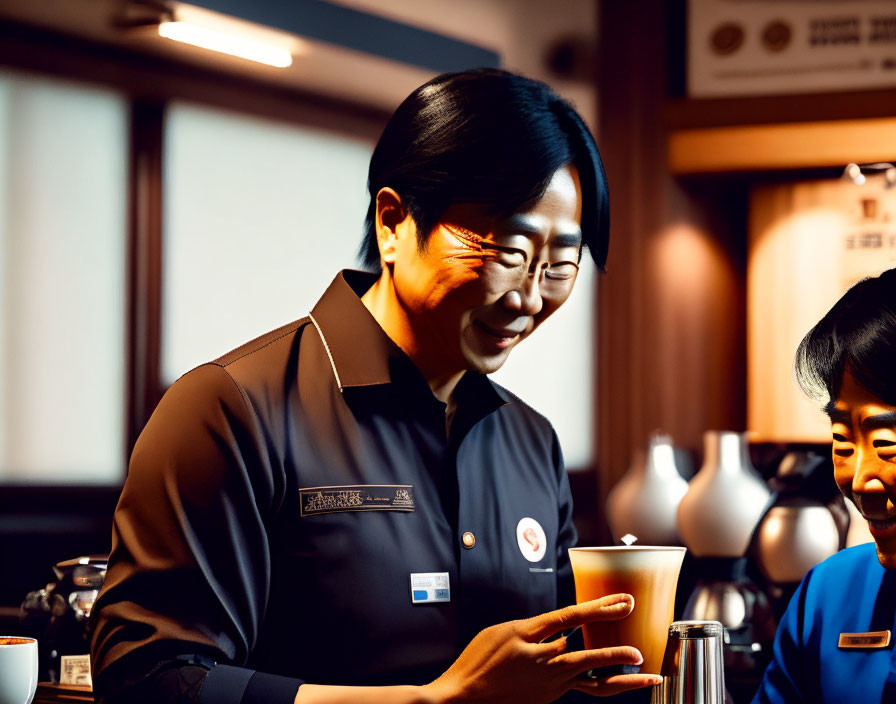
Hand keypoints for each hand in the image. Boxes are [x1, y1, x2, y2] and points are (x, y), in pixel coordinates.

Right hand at [422, 593, 660, 703]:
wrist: (464, 697)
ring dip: (622, 677)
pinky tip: (611, 677)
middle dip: (619, 649)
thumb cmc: (479, 661)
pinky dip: (598, 681)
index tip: (623, 601)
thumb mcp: (505, 632)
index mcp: (534, 641)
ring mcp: (550, 686)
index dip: (600, 608)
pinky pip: (579, 687)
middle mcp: (547, 667)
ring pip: (593, 682)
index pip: (573, 619)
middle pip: (590, 656)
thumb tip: (563, 628)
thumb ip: (537, 629)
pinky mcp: (548, 698)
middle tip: (642, 647)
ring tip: (645, 673)